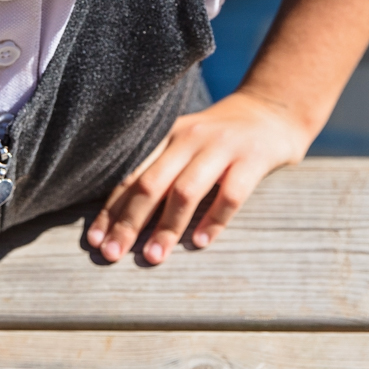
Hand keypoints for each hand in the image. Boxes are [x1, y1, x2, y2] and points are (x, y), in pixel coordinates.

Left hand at [85, 90, 311, 265]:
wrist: (273, 111)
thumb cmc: (221, 138)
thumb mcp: (187, 144)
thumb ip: (162, 170)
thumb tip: (123, 220)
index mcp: (168, 136)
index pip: (131, 175)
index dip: (111, 209)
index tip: (95, 241)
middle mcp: (190, 138)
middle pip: (151, 183)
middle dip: (129, 222)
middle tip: (112, 254)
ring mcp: (222, 147)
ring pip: (186, 190)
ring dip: (167, 227)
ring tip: (154, 257)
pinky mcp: (253, 158)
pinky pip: (230, 194)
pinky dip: (214, 220)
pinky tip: (201, 243)